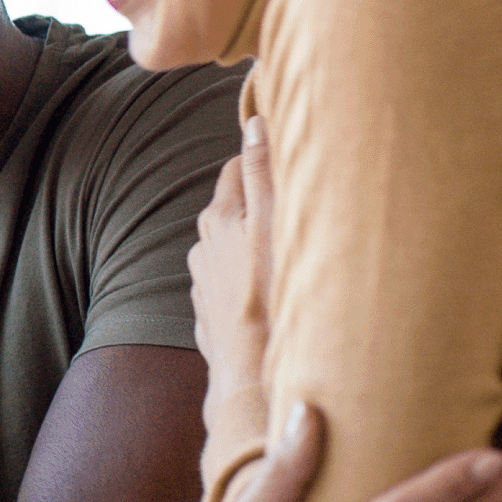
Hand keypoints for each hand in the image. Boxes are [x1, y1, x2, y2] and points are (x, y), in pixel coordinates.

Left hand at [189, 115, 273, 435]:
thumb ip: (263, 174)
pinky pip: (234, 284)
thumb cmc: (270, 299)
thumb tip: (254, 122)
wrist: (252, 379)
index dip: (262, 160)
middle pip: (234, 208)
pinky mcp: (212, 315)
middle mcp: (203, 247)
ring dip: (256, 245)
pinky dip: (251, 280)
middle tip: (298, 204)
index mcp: (218, 220)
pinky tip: (275, 292)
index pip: (236, 170)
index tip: (288, 160)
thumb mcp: (274, 226)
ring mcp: (204, 283)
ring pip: (234, 248)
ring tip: (292, 252)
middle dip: (260, 202)